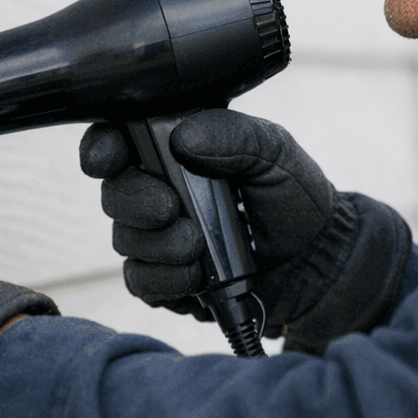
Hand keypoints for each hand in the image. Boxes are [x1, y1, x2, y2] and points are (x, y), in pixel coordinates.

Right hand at [79, 110, 410, 353]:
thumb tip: (184, 138)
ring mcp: (159, 237)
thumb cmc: (294, 198)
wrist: (316, 262)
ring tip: (197, 245)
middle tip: (169, 208)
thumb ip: (232, 136)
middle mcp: (159, 189)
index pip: (118, 140)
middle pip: (112, 193)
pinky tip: (196, 275)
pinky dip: (165, 279)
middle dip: (134, 202)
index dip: (101, 148)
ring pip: (124, 240)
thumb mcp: (274, 152)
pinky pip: (141, 281)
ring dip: (158, 245)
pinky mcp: (166, 278)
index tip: (108, 158)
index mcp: (176, 148)